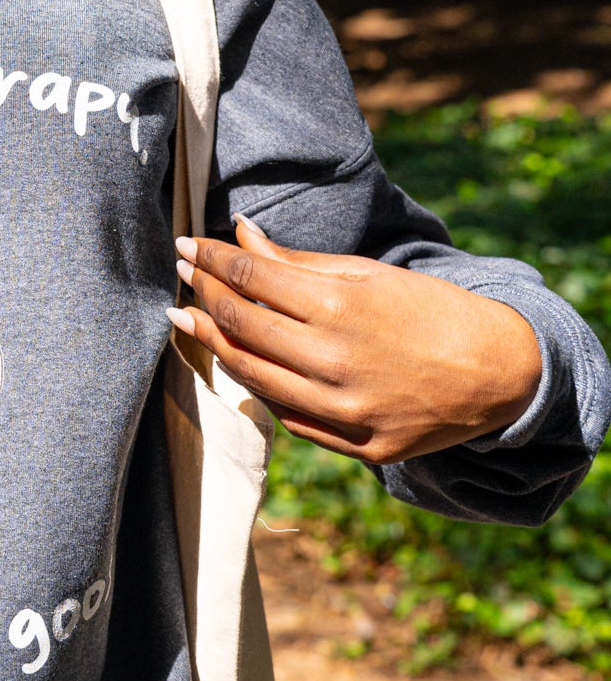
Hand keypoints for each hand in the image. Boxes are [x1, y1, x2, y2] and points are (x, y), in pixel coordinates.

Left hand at [166, 217, 542, 465]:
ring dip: (213, 344)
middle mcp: (336, 363)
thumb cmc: (430, 312)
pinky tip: (240, 363)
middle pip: (240, 327)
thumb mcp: (370, 275)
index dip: (211, 259)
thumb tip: (239, 233)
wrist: (499, 374)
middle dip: (202, 294)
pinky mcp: (357, 446)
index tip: (186, 244)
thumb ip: (297, 262)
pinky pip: (287, 417)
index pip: (251, 278)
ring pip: (252, 378)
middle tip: (181, 273)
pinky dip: (258, 387)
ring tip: (190, 317)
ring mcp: (344, 412)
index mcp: (342, 309)